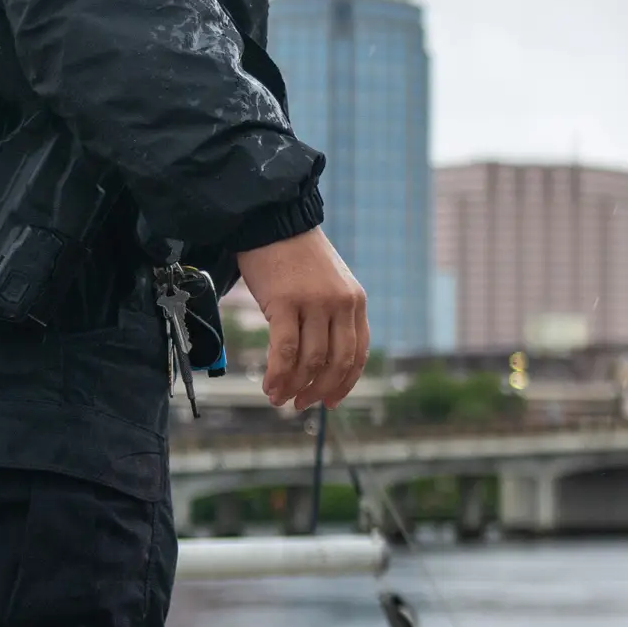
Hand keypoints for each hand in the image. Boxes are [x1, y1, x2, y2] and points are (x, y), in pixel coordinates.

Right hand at [235, 227, 368, 409]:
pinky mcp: (286, 302)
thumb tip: (322, 361)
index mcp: (356, 302)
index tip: (330, 402)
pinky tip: (269, 385)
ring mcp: (315, 303)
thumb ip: (333, 317)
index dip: (345, 383)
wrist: (272, 221)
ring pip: (310, 360)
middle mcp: (341, 304)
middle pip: (336, 362)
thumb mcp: (328, 285)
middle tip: (301, 405)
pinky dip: (278, 374)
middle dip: (319, 390)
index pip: (358, 354)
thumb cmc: (295, 257)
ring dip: (294, 386)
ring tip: (278, 398)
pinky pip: (285, 350)